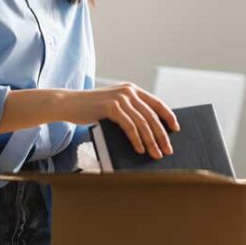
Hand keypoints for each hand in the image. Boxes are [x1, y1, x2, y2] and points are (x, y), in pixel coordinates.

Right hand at [63, 83, 179, 158]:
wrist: (69, 103)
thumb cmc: (92, 109)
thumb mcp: (115, 106)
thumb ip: (130, 111)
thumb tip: (150, 131)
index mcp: (132, 90)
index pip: (156, 103)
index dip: (168, 116)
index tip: (176, 129)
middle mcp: (129, 91)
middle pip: (152, 116)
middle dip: (162, 135)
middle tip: (168, 150)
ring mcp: (120, 98)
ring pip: (143, 123)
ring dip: (151, 141)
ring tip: (156, 154)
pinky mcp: (111, 107)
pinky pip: (130, 126)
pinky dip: (136, 140)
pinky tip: (139, 150)